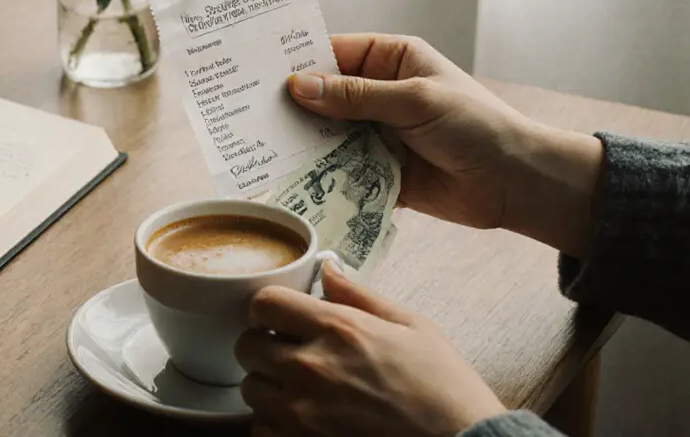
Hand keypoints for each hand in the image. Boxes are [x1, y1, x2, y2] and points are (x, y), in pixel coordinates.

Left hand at [235, 264, 505, 436]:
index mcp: (337, 329)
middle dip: (264, 345)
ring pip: (251, 390)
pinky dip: (274, 424)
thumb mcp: (410, 324)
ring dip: (268, 386)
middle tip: (288, 352)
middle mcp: (312, 368)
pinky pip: (261, 430)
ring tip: (298, 388)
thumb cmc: (442, 385)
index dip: (269, 308)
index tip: (281, 317)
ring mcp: (303, 413)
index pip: (264, 303)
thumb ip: (359, 295)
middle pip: (246, 347)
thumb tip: (326, 270)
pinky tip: (303, 418)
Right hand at [286, 34, 602, 256]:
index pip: (332, 52)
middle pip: (322, 94)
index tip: (255, 68)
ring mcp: (375, 132)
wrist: (514, 183)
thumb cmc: (475, 126)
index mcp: (391, 59)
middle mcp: (378, 92)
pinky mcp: (375, 170)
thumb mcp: (414, 101)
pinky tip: (285, 177)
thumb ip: (355, 95)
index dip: (295, 59)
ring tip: (255, 144)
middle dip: (290, 103)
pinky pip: (338, 169)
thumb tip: (298, 86)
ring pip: (325, 132)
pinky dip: (316, 173)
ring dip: (298, 141)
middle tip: (243, 110)